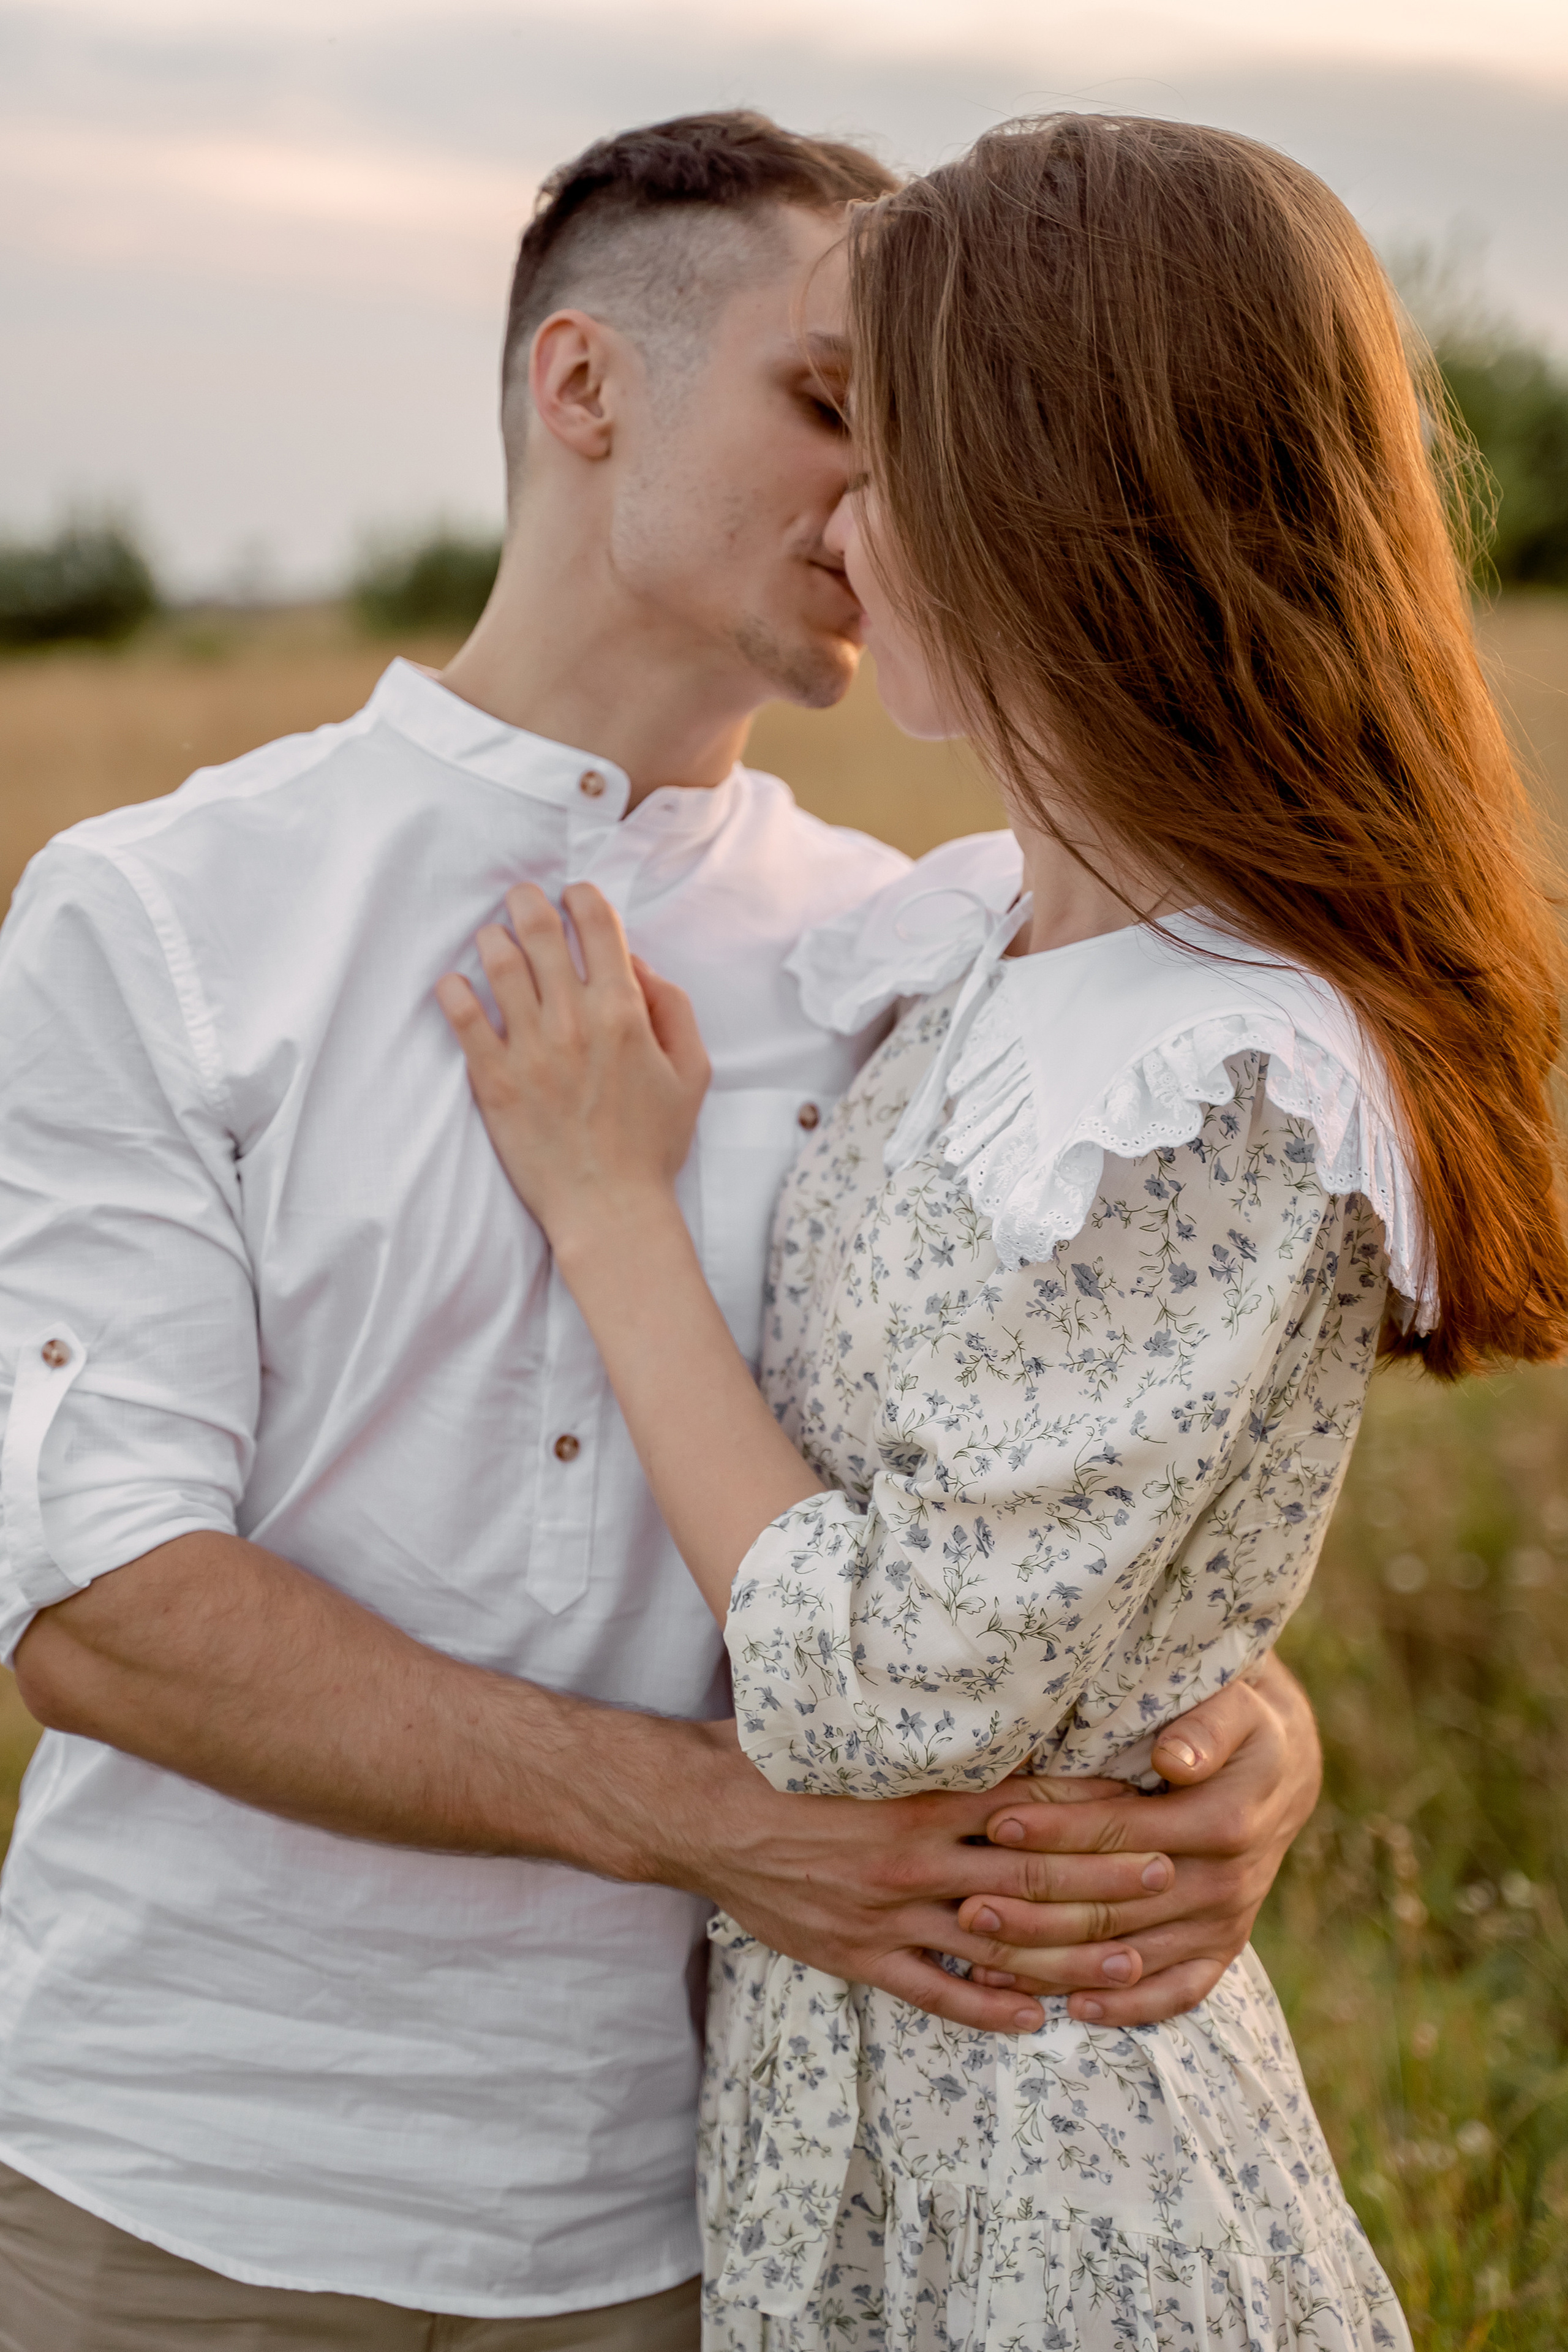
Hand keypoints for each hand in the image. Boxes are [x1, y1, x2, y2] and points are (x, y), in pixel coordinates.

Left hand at [437, 882, 708, 1249]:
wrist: (609, 1208)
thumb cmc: (652, 1144)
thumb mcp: (693, 1072)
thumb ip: (673, 1007)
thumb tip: (637, 965)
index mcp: (624, 1011)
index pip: (597, 924)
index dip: (581, 896)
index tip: (571, 896)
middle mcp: (573, 1020)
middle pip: (540, 929)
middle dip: (528, 901)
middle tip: (521, 899)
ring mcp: (530, 1048)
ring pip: (498, 962)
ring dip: (492, 938)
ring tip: (493, 939)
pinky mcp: (493, 1078)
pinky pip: (462, 1017)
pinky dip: (453, 990)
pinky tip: (454, 984)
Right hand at [667, 1722, 1181, 2034]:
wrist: (698, 1812)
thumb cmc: (780, 1757)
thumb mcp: (857, 1733)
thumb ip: (924, 1734)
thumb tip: (991, 1702)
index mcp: (917, 1796)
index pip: (1027, 1801)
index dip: (1090, 1804)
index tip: (1145, 1799)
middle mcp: (913, 1857)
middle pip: (1031, 1875)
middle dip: (1105, 1877)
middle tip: (1169, 1873)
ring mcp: (887, 1914)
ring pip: (998, 1943)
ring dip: (1070, 1952)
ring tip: (1132, 1958)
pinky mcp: (859, 1956)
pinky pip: (937, 1994)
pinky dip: (990, 2009)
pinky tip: (1035, 2017)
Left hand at [955, 1654, 1321, 2024]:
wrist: (1282, 1775)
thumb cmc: (1237, 1729)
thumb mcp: (1231, 1711)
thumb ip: (1203, 1729)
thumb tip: (1173, 1758)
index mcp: (1222, 1822)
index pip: (1121, 1831)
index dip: (1057, 1830)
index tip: (997, 1825)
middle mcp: (1225, 1883)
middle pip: (1114, 1905)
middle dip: (1036, 1909)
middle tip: (968, 1907)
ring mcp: (1225, 1924)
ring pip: (1130, 1956)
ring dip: (1057, 1963)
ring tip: (988, 1962)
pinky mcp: (1223, 1950)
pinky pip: (1176, 1991)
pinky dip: (1126, 2005)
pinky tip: (1073, 2008)